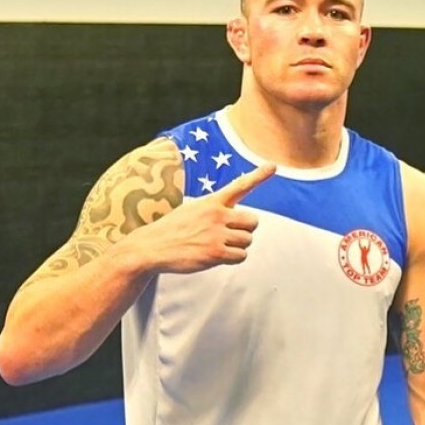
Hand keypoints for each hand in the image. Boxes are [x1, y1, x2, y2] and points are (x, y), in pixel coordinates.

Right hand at [128, 163, 276, 273]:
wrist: (151, 247)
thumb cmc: (173, 229)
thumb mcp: (193, 209)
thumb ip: (216, 210)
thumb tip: (239, 220)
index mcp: (211, 201)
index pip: (239, 186)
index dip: (258, 176)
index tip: (273, 166)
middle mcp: (217, 214)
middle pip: (253, 221)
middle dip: (245, 229)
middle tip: (230, 234)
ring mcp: (217, 233)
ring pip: (248, 240)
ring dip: (238, 246)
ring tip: (218, 245)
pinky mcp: (216, 252)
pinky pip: (241, 256)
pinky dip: (233, 258)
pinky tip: (216, 256)